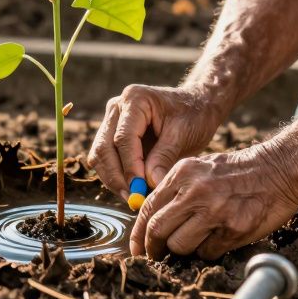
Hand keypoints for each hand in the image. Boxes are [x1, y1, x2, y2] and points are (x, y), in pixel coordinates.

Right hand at [87, 84, 225, 199]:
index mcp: (135, 99)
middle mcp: (117, 107)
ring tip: (134, 197)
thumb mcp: (183, 134)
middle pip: (104, 147)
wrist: (197, 106)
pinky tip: (133, 189)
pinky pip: (106, 158)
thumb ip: (164, 157)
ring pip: (100, 155)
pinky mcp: (113, 133)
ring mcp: (113, 120)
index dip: (130, 166)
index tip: (139, 189)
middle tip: (132, 199)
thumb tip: (149, 184)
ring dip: (113, 179)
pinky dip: (116, 175)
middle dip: (116, 176)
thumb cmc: (193, 115)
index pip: (123, 138)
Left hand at [131, 142, 297, 259]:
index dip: (139, 233)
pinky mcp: (233, 229)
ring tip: (196, 240)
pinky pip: (207, 252)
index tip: (138, 246)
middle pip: (158, 230)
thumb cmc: (237, 170)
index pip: (148, 209)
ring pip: (180, 246)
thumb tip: (152, 220)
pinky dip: (208, 251)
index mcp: (182, 174)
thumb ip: (175, 190)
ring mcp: (214, 211)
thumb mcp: (200, 168)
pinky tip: (219, 236)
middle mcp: (195, 192)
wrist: (278, 169)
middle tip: (156, 255)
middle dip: (153, 248)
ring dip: (183, 250)